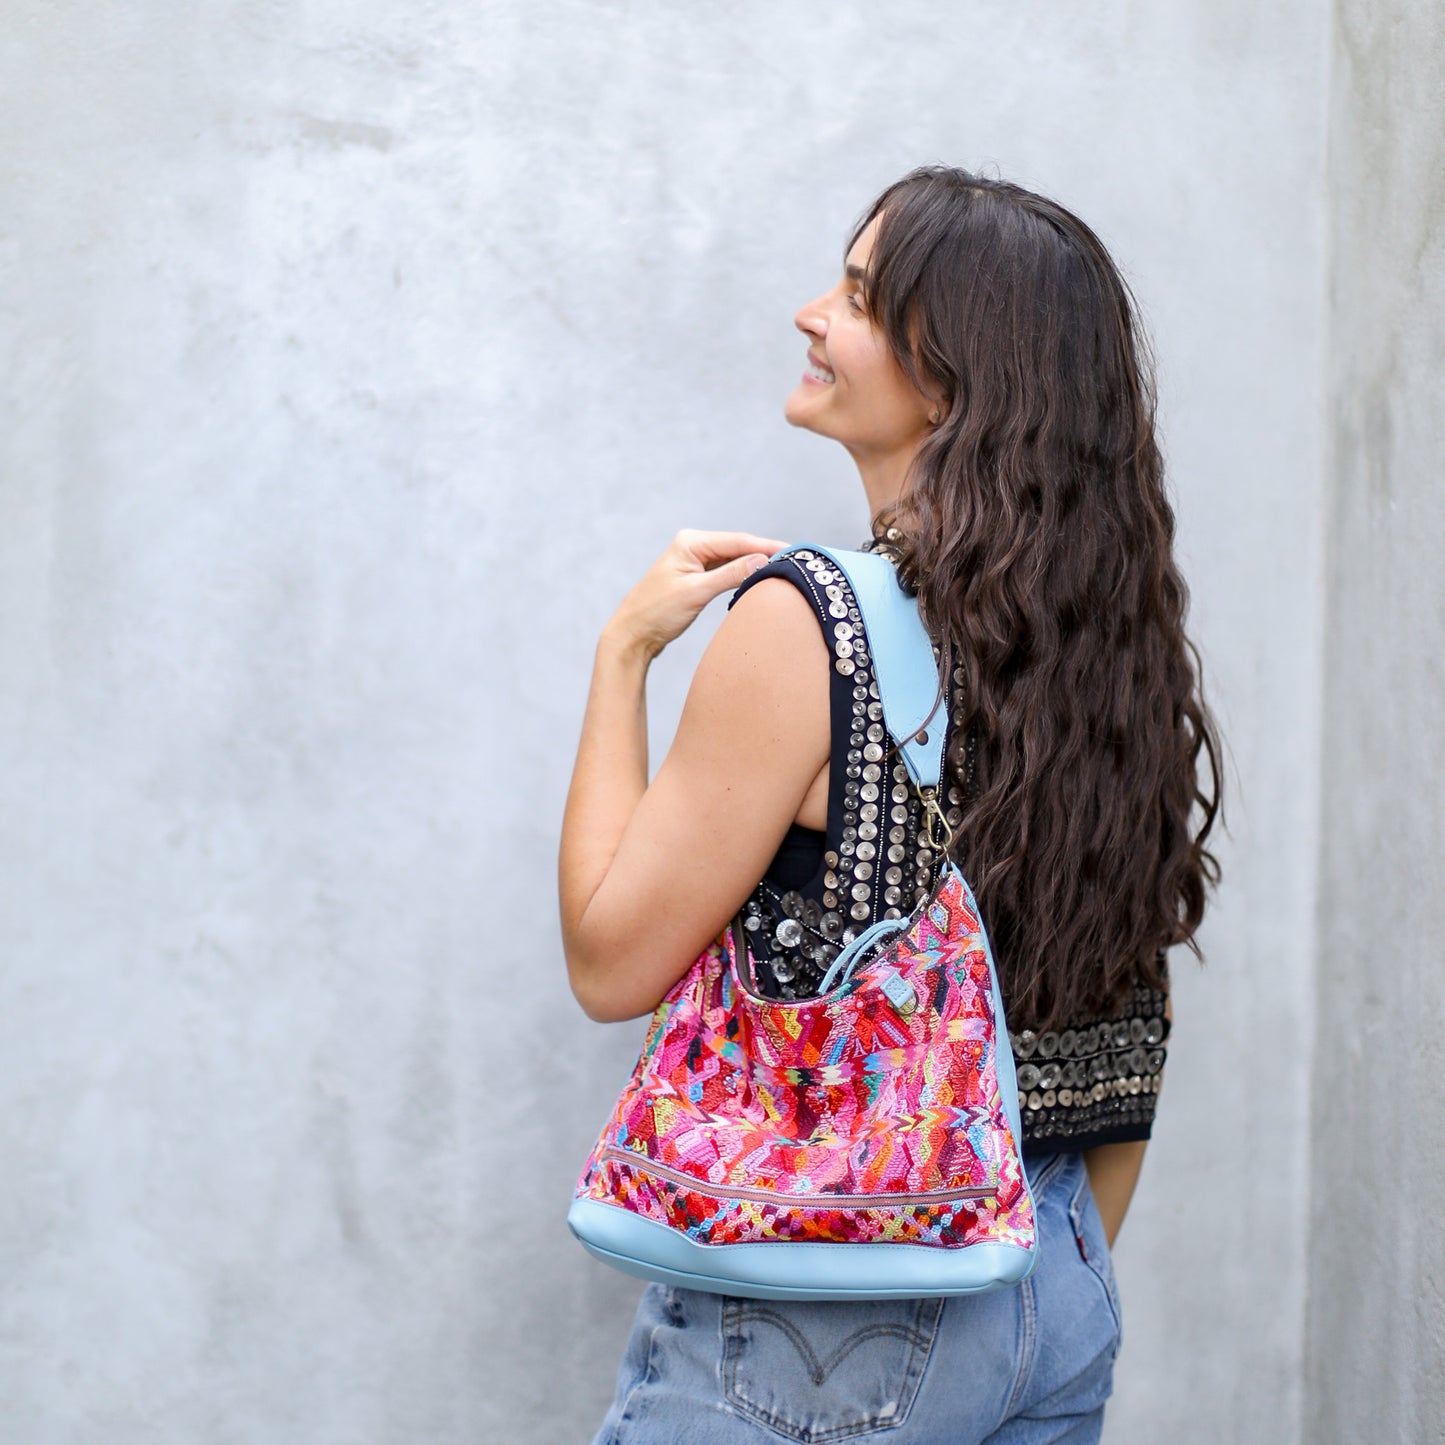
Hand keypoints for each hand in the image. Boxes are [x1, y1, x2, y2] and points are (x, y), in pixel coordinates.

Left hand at [604, 529, 786, 659]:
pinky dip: (742, 574)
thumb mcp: (696, 592)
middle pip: (738, 547)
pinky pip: (726, 571)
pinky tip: (759, 579)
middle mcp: (693, 545)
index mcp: (691, 542)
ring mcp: (694, 560)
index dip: (767, 546)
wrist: (632, 635)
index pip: (738, 541)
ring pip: (733, 559)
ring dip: (755, 564)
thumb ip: (730, 574)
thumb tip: (762, 561)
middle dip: (765, 553)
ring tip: (784, 569)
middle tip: (796, 561)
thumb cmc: (656, 613)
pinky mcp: (696, 576)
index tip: (794, 551)